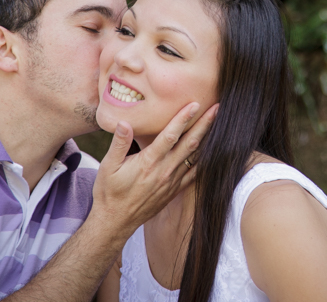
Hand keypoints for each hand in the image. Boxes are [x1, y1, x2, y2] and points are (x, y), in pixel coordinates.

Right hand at [89, 101, 217, 239]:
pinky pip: (194, 173)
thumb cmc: (109, 192)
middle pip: (190, 143)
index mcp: (148, 162)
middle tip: (217, 107)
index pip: (170, 136)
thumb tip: (125, 122)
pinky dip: (204, 160)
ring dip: (207, 139)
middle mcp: (164, 171)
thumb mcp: (107, 167)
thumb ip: (119, 143)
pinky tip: (212, 150)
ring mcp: (172, 181)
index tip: (195, 104)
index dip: (183, 118)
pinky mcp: (174, 190)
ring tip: (218, 124)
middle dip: (204, 124)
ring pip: (195, 157)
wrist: (115, 222)